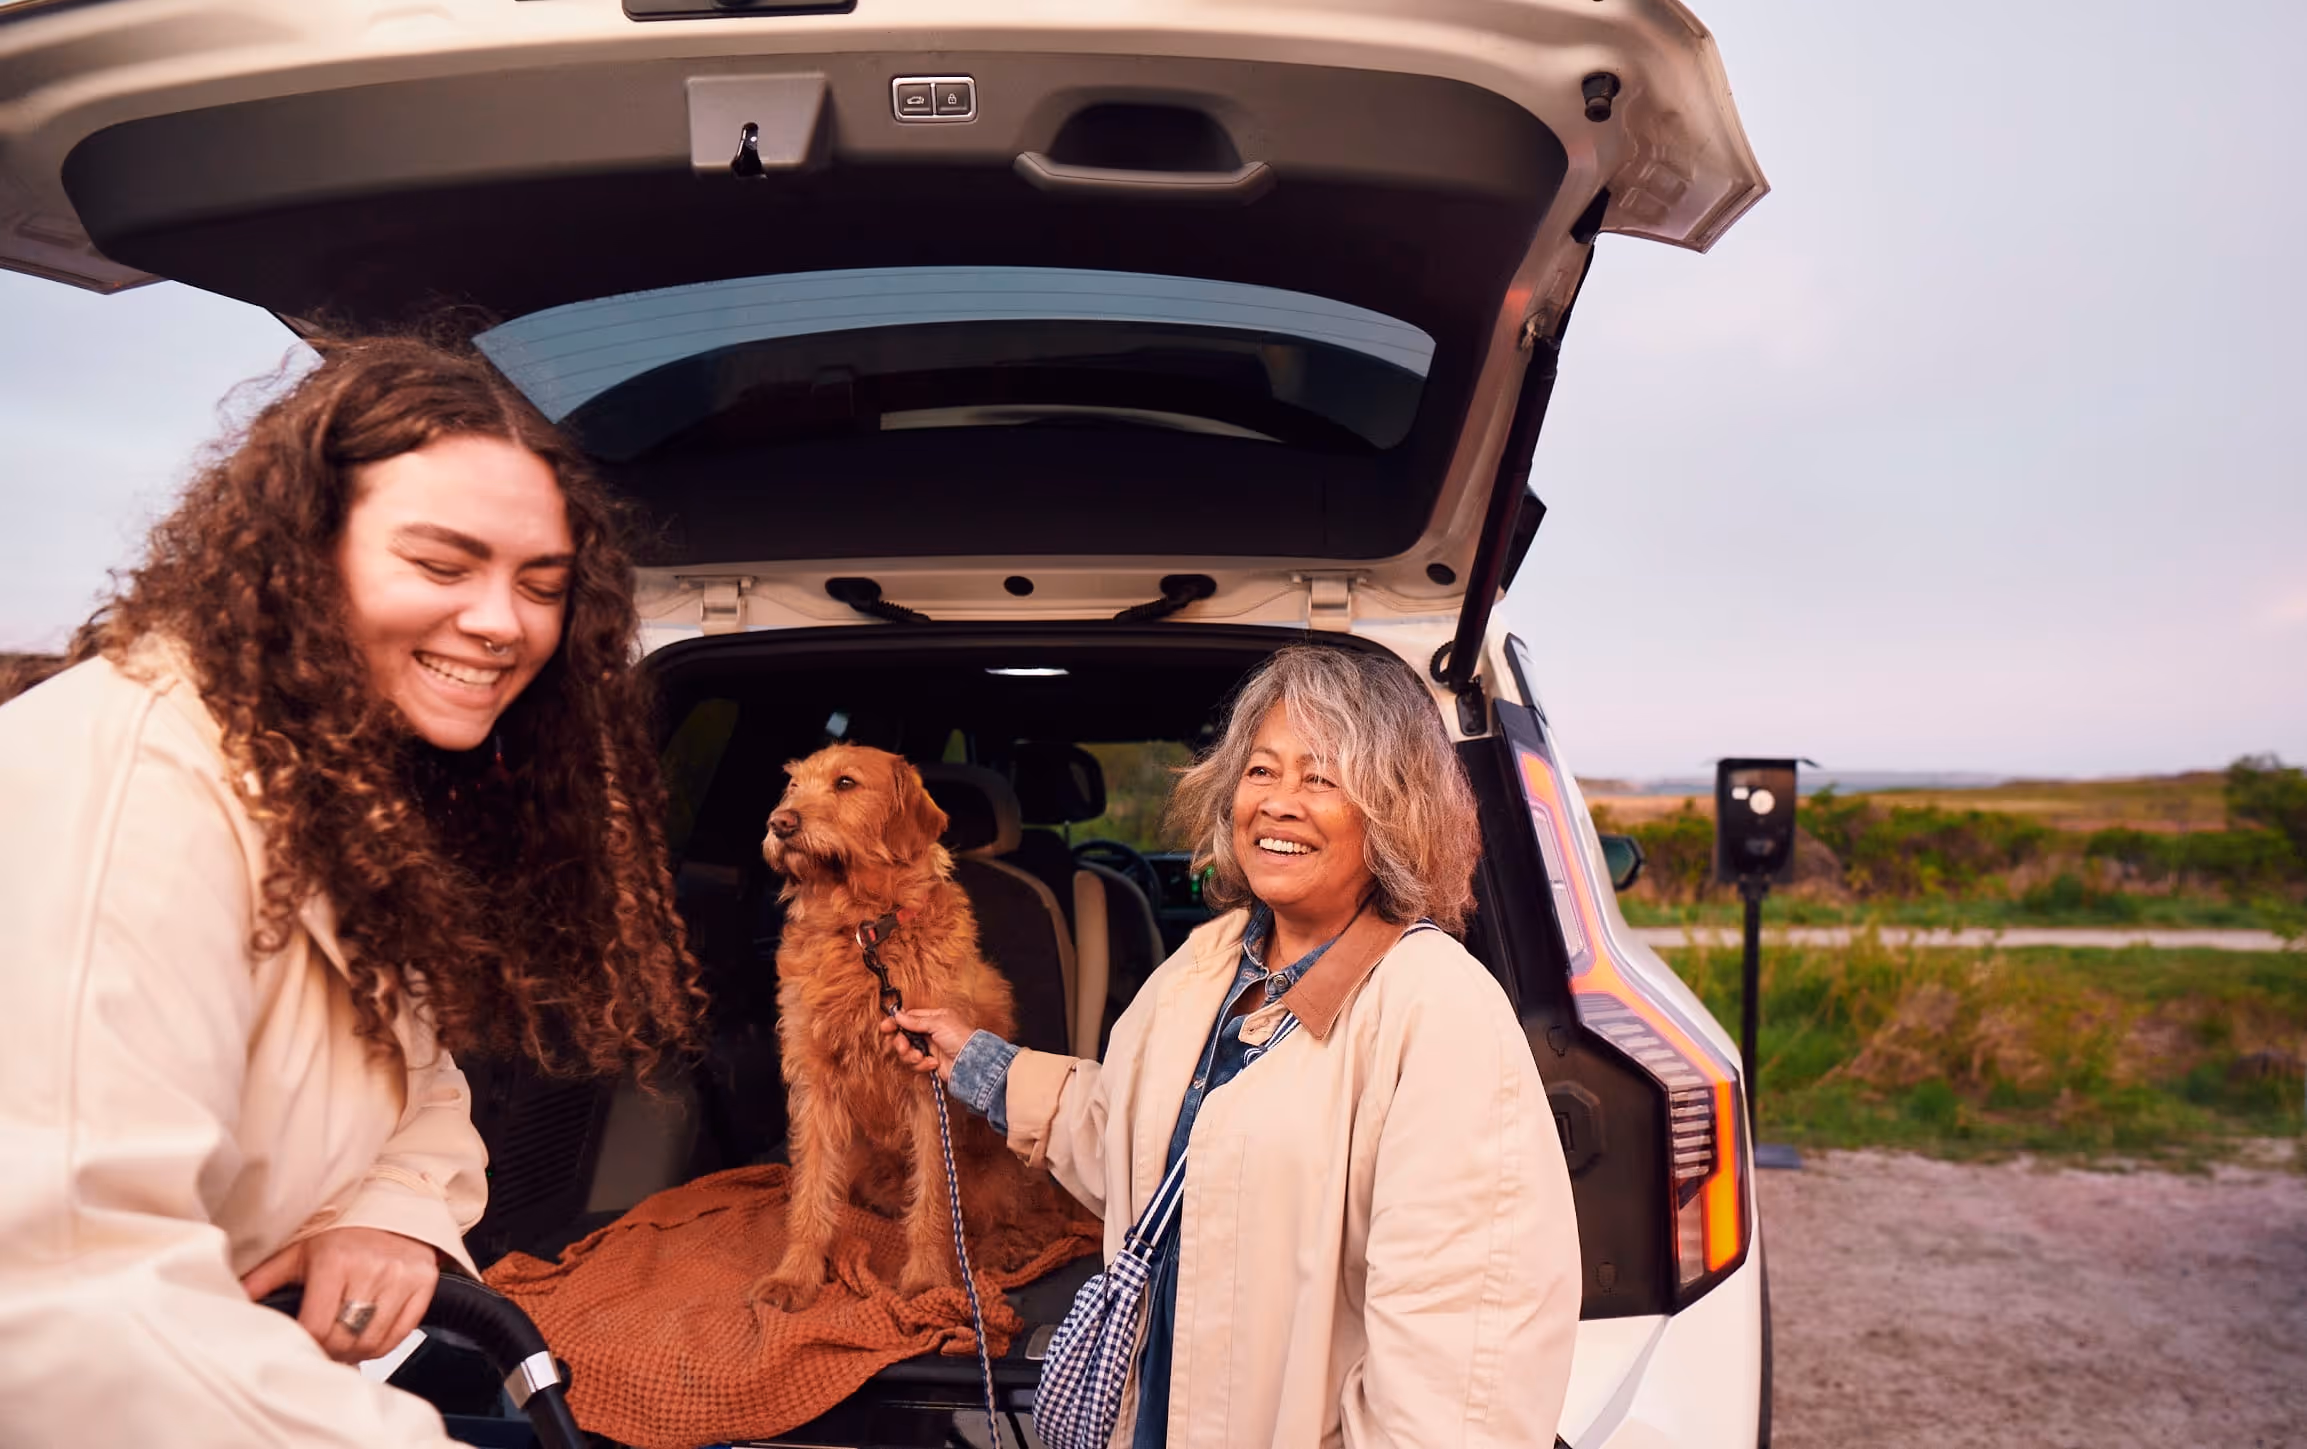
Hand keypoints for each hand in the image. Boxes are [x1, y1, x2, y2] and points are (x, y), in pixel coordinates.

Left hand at [241, 1226, 440, 1363]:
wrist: (393, 1206)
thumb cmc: (343, 1232)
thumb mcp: (300, 1250)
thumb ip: (266, 1277)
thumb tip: (233, 1300)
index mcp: (335, 1260)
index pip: (318, 1327)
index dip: (308, 1345)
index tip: (303, 1345)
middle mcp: (371, 1267)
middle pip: (345, 1339)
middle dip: (331, 1351)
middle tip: (323, 1349)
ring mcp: (401, 1276)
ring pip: (374, 1341)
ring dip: (356, 1352)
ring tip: (345, 1344)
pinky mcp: (424, 1282)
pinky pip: (403, 1333)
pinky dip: (383, 1344)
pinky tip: (369, 1337)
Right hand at [878, 1007, 977, 1082]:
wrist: (971, 1062)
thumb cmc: (960, 1037)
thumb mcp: (937, 1023)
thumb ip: (915, 1020)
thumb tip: (898, 1015)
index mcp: (934, 1018)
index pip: (909, 1018)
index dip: (896, 1023)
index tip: (886, 1027)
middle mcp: (930, 1032)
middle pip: (904, 1036)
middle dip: (901, 1043)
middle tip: (903, 1046)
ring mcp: (930, 1048)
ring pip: (908, 1052)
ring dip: (911, 1056)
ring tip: (921, 1057)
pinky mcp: (930, 1063)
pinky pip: (916, 1064)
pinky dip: (922, 1065)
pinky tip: (933, 1063)